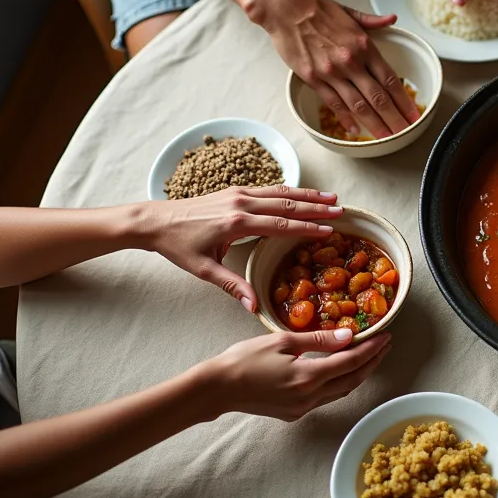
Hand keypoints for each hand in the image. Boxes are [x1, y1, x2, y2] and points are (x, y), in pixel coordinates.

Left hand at [141, 186, 341, 310]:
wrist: (154, 221)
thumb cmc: (178, 246)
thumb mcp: (203, 269)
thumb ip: (232, 286)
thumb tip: (253, 308)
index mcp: (236, 224)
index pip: (280, 224)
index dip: (307, 227)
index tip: (329, 230)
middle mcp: (241, 204)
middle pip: (287, 204)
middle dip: (317, 206)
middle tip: (342, 210)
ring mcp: (238, 194)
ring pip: (281, 192)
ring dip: (308, 194)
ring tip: (332, 197)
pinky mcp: (235, 190)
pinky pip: (269, 189)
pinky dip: (290, 190)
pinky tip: (304, 193)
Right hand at [196, 328, 390, 420]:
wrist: (217, 389)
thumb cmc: (244, 359)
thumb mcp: (282, 341)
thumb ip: (319, 340)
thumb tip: (349, 336)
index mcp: (308, 377)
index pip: (351, 362)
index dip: (372, 349)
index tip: (386, 336)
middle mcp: (310, 397)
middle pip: (352, 380)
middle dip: (372, 363)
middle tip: (385, 345)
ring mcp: (302, 408)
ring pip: (341, 391)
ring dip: (358, 374)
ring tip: (370, 356)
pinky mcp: (294, 413)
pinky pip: (326, 398)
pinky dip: (339, 383)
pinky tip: (341, 370)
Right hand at [250, 0, 418, 137]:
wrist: (285, 7)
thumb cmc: (315, 8)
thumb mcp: (349, 12)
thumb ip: (373, 21)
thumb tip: (391, 19)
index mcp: (364, 45)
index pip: (391, 79)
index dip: (404, 101)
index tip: (413, 114)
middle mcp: (351, 61)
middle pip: (378, 97)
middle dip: (394, 119)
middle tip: (405, 133)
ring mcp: (332, 72)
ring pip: (358, 104)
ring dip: (374, 124)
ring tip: (386, 137)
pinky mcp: (313, 78)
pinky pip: (333, 103)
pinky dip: (346, 118)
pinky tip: (355, 129)